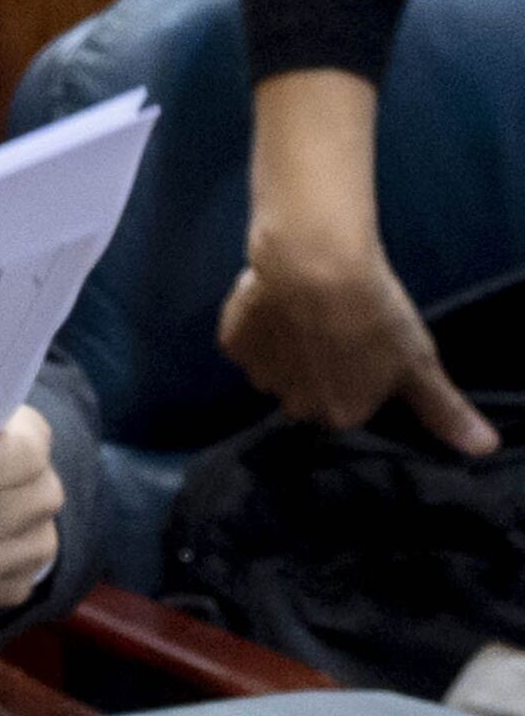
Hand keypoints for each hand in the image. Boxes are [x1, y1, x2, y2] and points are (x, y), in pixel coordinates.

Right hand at [227, 67, 497, 450]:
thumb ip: (444, 410)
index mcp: (339, 414)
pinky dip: (258, 327)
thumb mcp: (421, 364)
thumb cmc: (376, 316)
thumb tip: (485, 450)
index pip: (348, 406)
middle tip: (336, 333)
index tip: (368, 351)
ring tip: (307, 314)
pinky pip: (246, 342)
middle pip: (306, 394)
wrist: (317, 265)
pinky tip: (278, 303)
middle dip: (317, 373)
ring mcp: (258, 375)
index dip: (359, 378)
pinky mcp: (231, 343)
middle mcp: (295, 405)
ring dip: (287, 351)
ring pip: (275, 369)